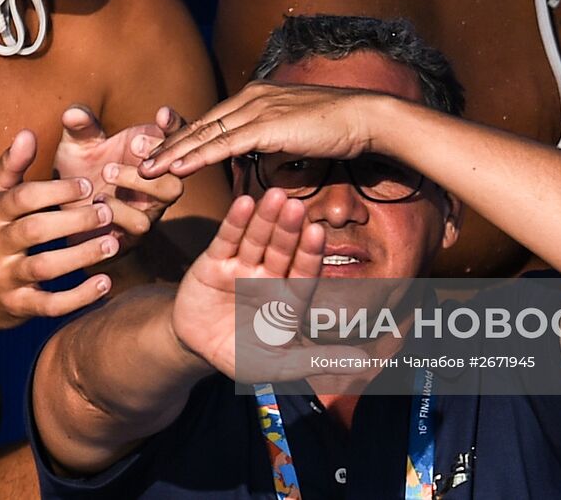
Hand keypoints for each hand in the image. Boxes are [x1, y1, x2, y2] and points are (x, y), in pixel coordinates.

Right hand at [0, 129, 117, 329]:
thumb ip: (11, 165)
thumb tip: (28, 133)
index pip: (24, 198)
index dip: (57, 190)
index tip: (88, 185)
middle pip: (35, 230)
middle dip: (74, 221)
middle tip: (107, 212)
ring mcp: (5, 278)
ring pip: (44, 268)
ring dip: (81, 256)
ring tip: (113, 244)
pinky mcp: (18, 307)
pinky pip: (49, 305)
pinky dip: (78, 297)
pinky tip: (105, 283)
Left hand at [54, 105, 185, 253]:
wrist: (64, 215)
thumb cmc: (79, 172)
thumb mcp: (77, 146)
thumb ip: (79, 129)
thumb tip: (73, 113)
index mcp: (150, 151)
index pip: (174, 135)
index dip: (174, 124)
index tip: (161, 114)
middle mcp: (157, 178)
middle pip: (179, 163)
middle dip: (161, 153)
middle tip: (133, 144)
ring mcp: (149, 206)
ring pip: (168, 193)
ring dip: (141, 180)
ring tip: (107, 171)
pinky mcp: (134, 232)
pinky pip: (139, 224)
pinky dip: (120, 211)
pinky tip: (96, 200)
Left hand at [140, 81, 381, 179]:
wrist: (366, 117)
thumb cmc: (338, 127)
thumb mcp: (296, 130)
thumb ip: (272, 137)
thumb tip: (259, 152)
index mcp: (256, 96)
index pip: (212, 119)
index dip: (184, 137)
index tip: (160, 151)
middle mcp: (251, 98)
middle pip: (200, 125)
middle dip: (167, 145)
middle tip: (138, 161)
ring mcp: (258, 109)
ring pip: (205, 135)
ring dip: (172, 154)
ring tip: (145, 169)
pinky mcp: (268, 126)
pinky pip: (224, 145)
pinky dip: (197, 157)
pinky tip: (177, 169)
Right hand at [171, 190, 361, 380]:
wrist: (197, 350)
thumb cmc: (243, 356)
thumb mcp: (280, 365)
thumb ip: (318, 360)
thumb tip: (362, 363)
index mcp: (289, 298)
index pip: (303, 272)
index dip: (309, 254)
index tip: (317, 233)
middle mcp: (268, 276)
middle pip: (281, 249)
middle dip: (289, 229)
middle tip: (298, 206)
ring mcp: (241, 266)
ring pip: (256, 238)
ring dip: (266, 218)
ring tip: (276, 195)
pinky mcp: (214, 262)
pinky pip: (227, 240)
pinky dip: (235, 222)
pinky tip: (245, 203)